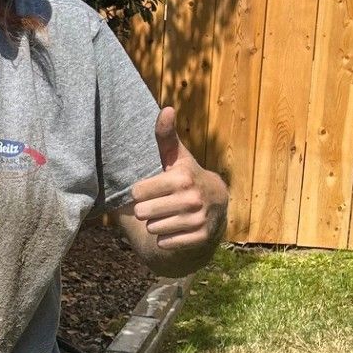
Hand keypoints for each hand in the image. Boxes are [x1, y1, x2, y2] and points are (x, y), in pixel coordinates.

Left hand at [129, 107, 227, 250]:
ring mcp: (197, 220)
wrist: (215, 205)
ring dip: (157, 224)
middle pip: (143, 213)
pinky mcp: (200, 238)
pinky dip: (166, 239)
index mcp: (182, 178)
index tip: (154, 189)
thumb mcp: (176, 158)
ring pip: (153, 228)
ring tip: (171, 214)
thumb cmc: (186, 178)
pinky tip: (178, 228)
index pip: (137, 192)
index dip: (142, 192)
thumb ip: (166, 136)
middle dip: (148, 210)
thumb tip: (166, 108)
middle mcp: (191, 199)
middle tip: (162, 204)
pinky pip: (164, 243)